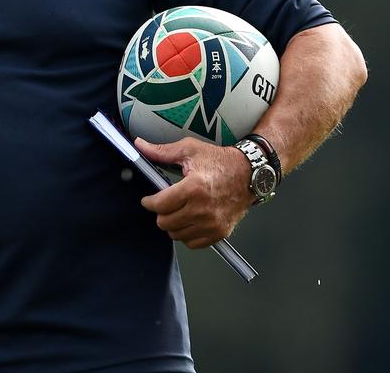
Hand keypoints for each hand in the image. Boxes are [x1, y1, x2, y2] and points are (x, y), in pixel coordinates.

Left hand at [136, 137, 254, 248]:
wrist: (250, 173)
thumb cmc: (220, 161)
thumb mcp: (190, 150)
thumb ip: (162, 151)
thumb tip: (140, 146)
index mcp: (193, 187)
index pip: (159, 205)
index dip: (149, 202)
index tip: (148, 200)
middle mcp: (202, 209)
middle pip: (165, 223)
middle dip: (161, 213)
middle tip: (165, 204)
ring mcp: (212, 223)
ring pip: (176, 235)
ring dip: (173, 224)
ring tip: (178, 211)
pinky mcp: (220, 232)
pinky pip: (192, 243)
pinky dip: (187, 234)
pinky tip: (190, 220)